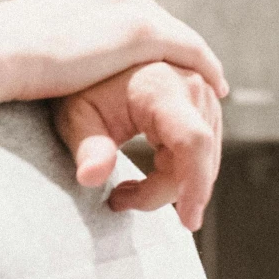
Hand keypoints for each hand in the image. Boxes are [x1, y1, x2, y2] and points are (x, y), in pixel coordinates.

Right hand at [0, 0, 227, 101]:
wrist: (1, 49)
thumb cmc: (1, 49)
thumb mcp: (27, 27)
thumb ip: (45, 29)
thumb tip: (36, 40)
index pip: (126, 7)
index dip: (141, 34)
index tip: (150, 57)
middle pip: (155, 17)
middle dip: (171, 45)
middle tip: (186, 74)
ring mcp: (132, 4)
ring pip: (176, 34)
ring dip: (193, 58)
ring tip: (209, 81)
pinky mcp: (144, 30)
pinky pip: (189, 49)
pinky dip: (206, 66)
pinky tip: (217, 85)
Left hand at [52, 62, 223, 230]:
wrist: (93, 57)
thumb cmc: (82, 89)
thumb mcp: (75, 117)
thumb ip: (87, 148)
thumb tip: (91, 178)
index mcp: (164, 87)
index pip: (193, 142)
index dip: (195, 184)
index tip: (188, 222)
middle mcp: (194, 88)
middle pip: (197, 158)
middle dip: (164, 192)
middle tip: (120, 201)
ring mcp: (204, 97)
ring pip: (202, 160)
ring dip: (167, 185)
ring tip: (124, 190)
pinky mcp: (203, 108)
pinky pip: (201, 153)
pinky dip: (176, 174)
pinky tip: (144, 180)